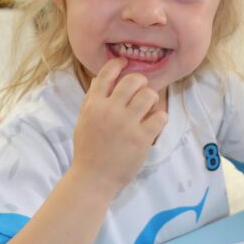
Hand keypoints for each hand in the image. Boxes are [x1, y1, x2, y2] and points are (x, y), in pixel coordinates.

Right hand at [70, 58, 167, 195]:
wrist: (92, 179)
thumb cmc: (88, 150)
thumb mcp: (83, 120)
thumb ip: (92, 99)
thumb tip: (102, 78)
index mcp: (93, 105)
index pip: (107, 73)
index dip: (118, 64)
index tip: (125, 64)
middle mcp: (109, 110)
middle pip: (133, 80)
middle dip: (141, 82)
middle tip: (141, 92)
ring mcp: (126, 124)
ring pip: (149, 95)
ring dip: (152, 100)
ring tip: (148, 109)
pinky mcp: (141, 138)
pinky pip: (160, 117)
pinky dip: (160, 119)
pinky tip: (153, 125)